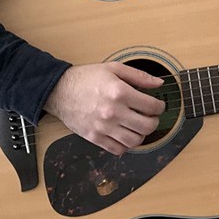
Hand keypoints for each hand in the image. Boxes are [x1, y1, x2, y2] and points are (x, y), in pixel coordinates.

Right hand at [44, 62, 165, 155]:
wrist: (59, 90)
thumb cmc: (86, 78)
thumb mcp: (114, 68)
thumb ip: (139, 76)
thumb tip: (159, 83)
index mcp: (119, 92)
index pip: (151, 107)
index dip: (159, 107)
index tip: (157, 106)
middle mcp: (113, 112)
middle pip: (147, 126)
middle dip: (154, 122)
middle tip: (151, 117)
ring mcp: (103, 127)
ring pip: (135, 141)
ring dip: (142, 135)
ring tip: (138, 126)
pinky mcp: (94, 137)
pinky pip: (118, 149)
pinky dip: (126, 145)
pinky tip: (125, 135)